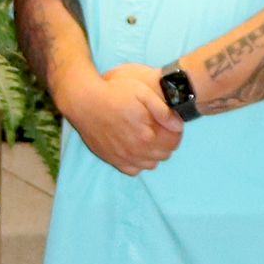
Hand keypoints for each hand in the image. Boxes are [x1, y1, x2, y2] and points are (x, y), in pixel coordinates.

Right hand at [60, 61, 185, 176]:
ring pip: (150, 164)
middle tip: (160, 128)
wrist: (84, 101)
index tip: (169, 122)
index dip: (175, 131)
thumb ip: (163, 111)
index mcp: (146, 136)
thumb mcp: (142, 93)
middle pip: (164, 154)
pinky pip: (133, 170)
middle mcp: (136, 152)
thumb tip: (179, 126)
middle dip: (166, 142)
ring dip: (153, 153)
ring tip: (147, 137)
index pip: (174, 142)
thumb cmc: (114, 94)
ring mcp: (123, 158)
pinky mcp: (112, 159)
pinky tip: (135, 148)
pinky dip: (138, 162)